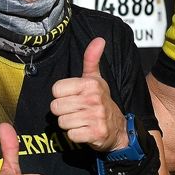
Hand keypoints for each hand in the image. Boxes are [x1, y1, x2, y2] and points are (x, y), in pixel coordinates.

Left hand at [50, 37, 126, 152]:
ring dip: (69, 124)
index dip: (61, 95)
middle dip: (63, 111)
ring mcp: (95, 117)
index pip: (56, 89)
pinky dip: (75, 136)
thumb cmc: (102, 101)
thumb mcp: (96, 79)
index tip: (72, 97)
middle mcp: (93, 99)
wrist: (119, 128)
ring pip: (62, 122)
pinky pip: (71, 135)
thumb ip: (92, 59)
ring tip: (80, 120)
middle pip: (56, 107)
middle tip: (76, 110)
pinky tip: (84, 130)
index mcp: (90, 84)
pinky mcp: (95, 134)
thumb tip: (99, 39)